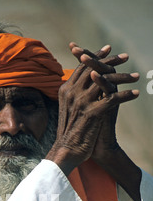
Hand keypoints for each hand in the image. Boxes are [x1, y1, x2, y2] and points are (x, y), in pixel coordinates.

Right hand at [47, 43, 137, 174]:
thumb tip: (86, 85)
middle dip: (111, 61)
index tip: (108, 50)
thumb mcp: (69, 109)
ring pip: (105, 81)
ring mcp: (81, 102)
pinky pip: (113, 99)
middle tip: (125, 57)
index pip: (82, 67)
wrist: (66, 151)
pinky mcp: (92, 113)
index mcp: (65, 90)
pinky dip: (126, 96)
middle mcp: (72, 93)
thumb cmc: (69, 131)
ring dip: (123, 77)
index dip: (96, 56)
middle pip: (94, 69)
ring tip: (136, 77)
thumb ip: (75, 95)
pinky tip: (135, 94)